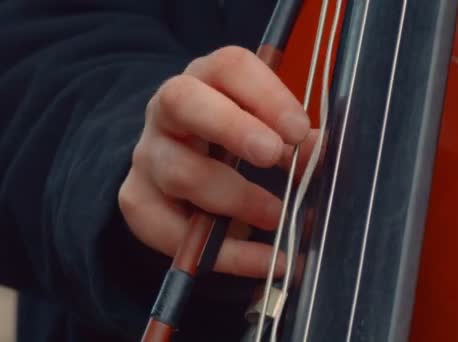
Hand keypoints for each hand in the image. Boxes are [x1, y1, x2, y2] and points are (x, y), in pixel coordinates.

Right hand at [118, 46, 314, 278]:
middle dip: (231, 127)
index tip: (299, 129)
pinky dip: (226, 253)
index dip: (265, 94)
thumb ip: (293, 139)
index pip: (228, 67)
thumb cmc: (232, 144)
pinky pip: (173, 232)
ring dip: (236, 198)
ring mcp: (148, 154)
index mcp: (206, 81)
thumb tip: (319, 151)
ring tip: (278, 216)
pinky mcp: (137, 200)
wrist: (180, 170)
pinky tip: (265, 260)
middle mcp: (167, 111)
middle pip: (182, 101)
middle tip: (272, 154)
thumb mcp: (265, 131)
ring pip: (179, 171)